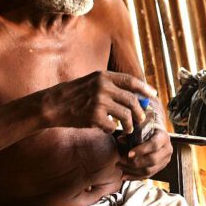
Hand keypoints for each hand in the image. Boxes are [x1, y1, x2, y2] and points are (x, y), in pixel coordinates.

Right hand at [39, 71, 155, 133]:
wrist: (52, 105)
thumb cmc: (73, 94)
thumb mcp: (91, 82)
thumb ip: (110, 86)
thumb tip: (132, 96)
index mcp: (103, 76)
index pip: (130, 81)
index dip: (144, 89)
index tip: (153, 95)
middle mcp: (103, 86)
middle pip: (131, 100)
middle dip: (140, 112)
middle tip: (141, 119)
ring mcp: (99, 101)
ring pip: (125, 115)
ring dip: (129, 125)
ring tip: (128, 129)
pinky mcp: (94, 116)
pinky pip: (111, 126)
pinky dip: (111, 130)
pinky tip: (107, 129)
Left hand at [117, 127, 172, 179]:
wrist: (155, 132)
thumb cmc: (146, 127)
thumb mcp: (140, 126)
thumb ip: (130, 132)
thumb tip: (121, 140)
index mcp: (163, 137)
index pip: (154, 145)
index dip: (141, 150)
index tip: (128, 154)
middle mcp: (167, 149)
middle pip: (152, 160)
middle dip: (135, 163)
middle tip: (120, 160)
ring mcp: (165, 160)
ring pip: (149, 170)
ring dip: (132, 171)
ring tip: (119, 166)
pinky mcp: (160, 168)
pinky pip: (148, 175)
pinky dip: (135, 177)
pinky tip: (124, 176)